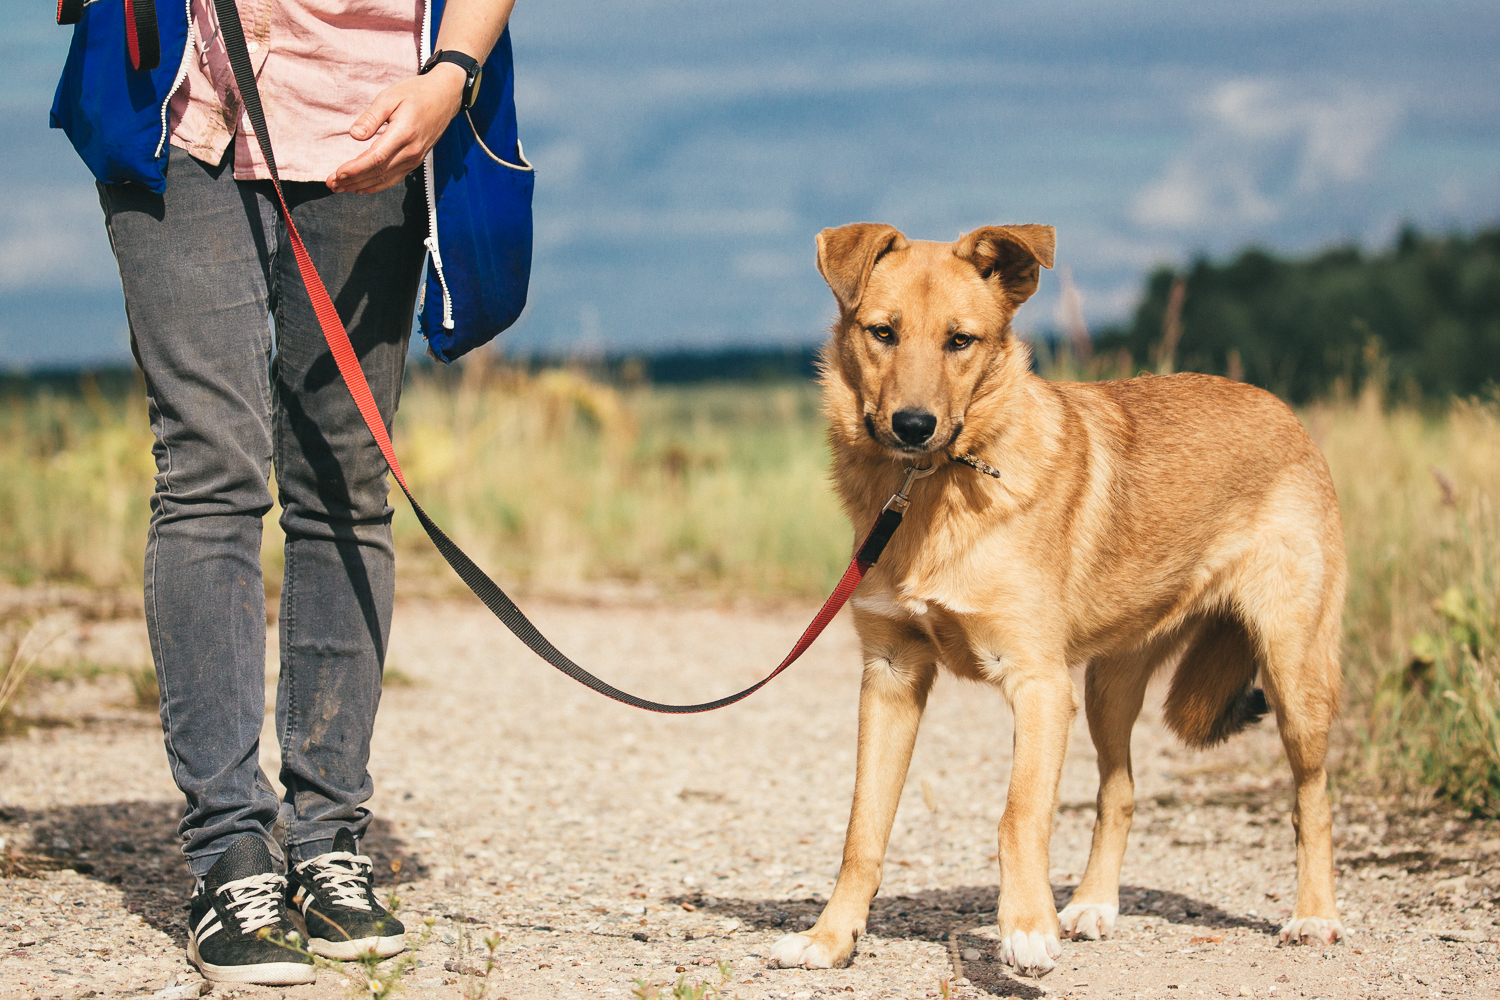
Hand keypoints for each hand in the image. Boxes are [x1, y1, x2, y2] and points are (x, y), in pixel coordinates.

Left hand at [326, 63, 466, 193]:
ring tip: (340, 188)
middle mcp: (411, 151)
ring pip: (385, 179)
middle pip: (378, 172)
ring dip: (361, 186)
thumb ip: (372, 116)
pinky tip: (361, 188)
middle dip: (353, 181)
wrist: (445, 97)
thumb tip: (355, 135)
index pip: (376, 158)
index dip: (355, 169)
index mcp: (404, 133)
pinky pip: (393, 179)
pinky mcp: (415, 161)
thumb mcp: (390, 96)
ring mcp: (414, 158)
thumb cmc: (415, 93)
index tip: (337, 173)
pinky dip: (376, 186)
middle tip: (331, 184)